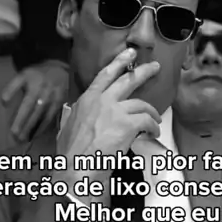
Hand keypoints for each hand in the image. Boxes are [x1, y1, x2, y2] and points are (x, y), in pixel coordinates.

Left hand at [2, 62, 68, 142]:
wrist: (59, 70)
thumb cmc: (37, 75)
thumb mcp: (23, 75)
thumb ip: (12, 87)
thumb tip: (3, 101)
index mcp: (34, 87)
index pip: (26, 104)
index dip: (20, 116)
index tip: (12, 126)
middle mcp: (44, 94)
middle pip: (33, 113)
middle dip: (25, 125)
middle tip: (16, 137)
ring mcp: (53, 100)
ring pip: (42, 117)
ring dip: (33, 129)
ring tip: (24, 139)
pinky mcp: (59, 105)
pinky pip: (50, 118)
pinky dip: (43, 127)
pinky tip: (35, 135)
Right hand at [56, 48, 160, 205]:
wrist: (77, 167)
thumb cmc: (71, 154)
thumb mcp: (66, 127)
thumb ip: (75, 116)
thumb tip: (74, 114)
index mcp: (87, 100)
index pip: (104, 75)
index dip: (118, 63)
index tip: (128, 54)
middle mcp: (101, 101)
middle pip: (127, 80)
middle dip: (143, 72)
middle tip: (154, 67)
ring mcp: (115, 111)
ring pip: (141, 104)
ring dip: (151, 113)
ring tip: (155, 122)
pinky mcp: (127, 124)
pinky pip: (147, 121)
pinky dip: (153, 127)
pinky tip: (152, 134)